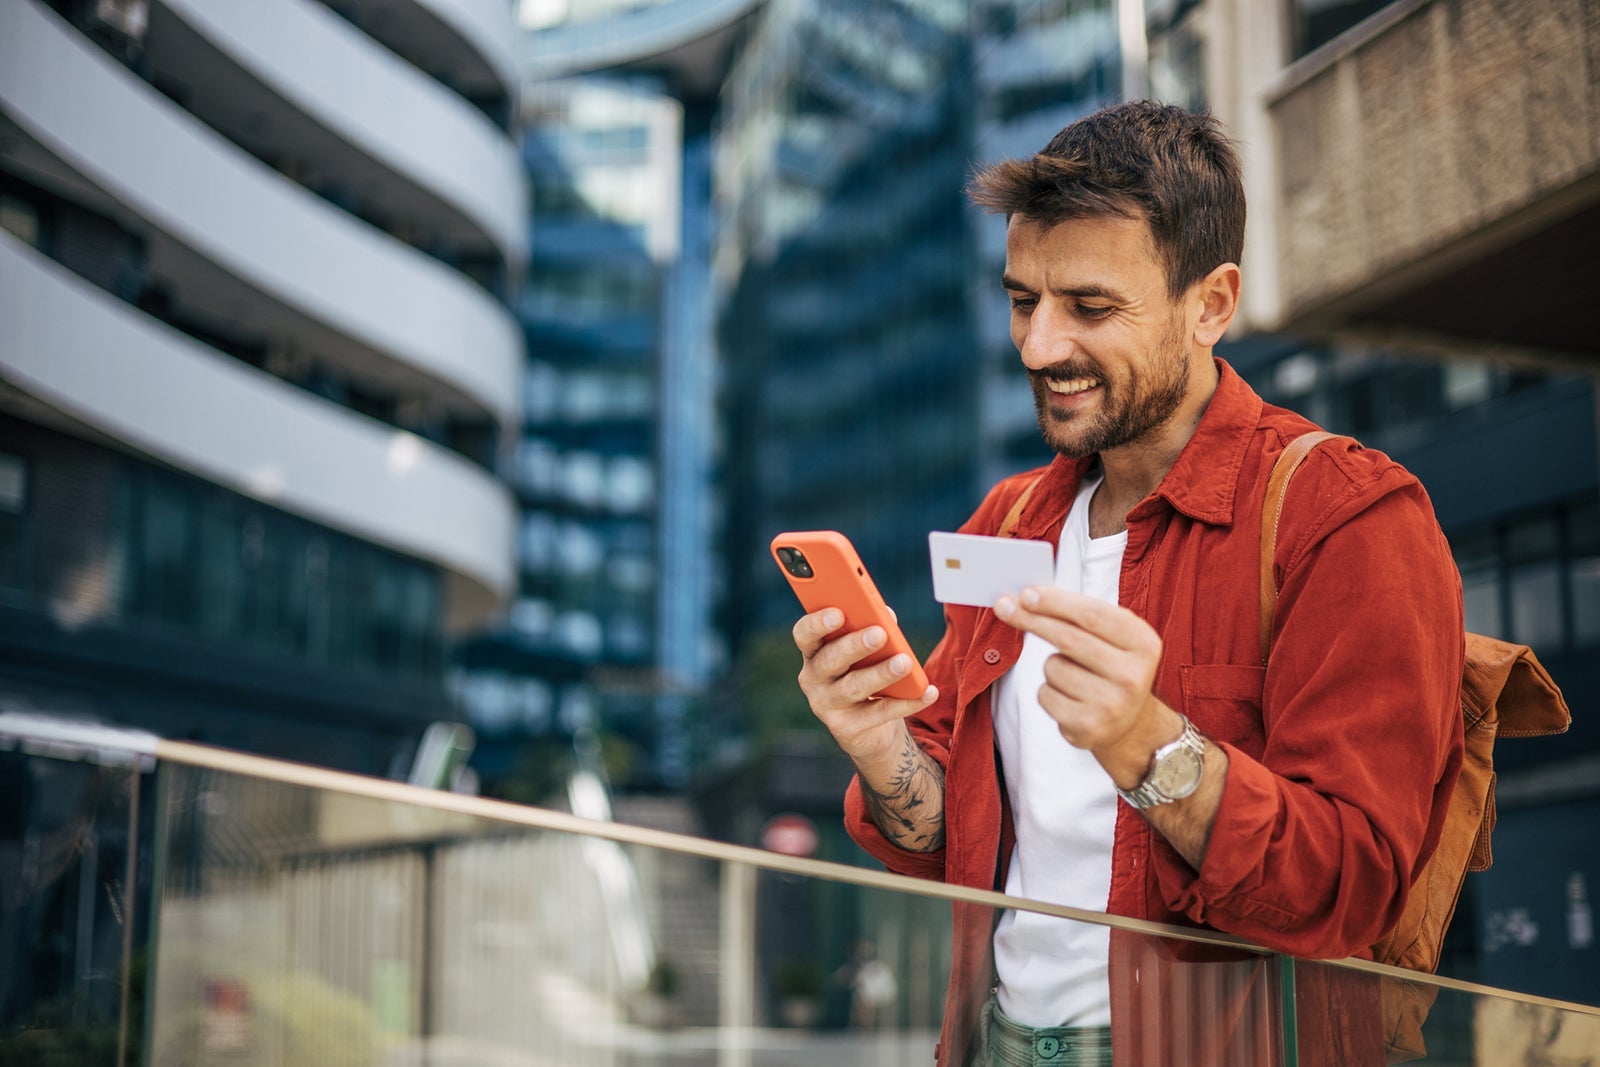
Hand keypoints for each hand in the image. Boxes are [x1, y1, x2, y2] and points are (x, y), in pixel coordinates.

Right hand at [793, 609, 938, 762]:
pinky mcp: (846, 729)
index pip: (805, 634)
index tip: (838, 613)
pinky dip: (906, 702)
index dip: (817, 623)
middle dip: (855, 645)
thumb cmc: (865, 674)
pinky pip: (878, 713)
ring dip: (881, 673)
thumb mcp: (866, 651)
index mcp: (814, 652)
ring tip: (904, 662)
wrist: (869, 728)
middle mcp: (813, 679)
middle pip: (830, 660)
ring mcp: (826, 705)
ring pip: (853, 687)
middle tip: (880, 634)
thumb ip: (872, 629)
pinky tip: (927, 692)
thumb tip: (887, 616)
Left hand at [993, 586, 1174, 785]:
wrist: (1129, 723)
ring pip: (1053, 666)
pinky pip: (1045, 694)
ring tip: (1075, 677)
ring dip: (1051, 665)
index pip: (1092, 615)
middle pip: (1068, 638)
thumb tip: (1026, 598)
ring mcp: (1111, 704)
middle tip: (1004, 606)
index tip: (1026, 593)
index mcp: (1143, 644)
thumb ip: (1078, 615)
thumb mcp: (1113, 637)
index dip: (1056, 602)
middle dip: (1032, 619)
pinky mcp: (1088, 726)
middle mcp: (1132, 675)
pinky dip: (1048, 691)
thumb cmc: (1111, 667)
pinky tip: (1070, 698)